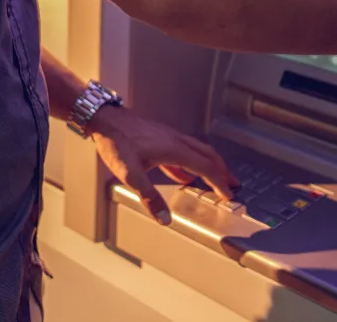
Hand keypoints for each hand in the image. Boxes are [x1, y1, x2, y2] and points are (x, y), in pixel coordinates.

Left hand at [86, 105, 238, 225]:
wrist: (104, 118)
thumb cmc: (116, 141)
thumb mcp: (129, 173)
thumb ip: (148, 196)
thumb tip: (164, 218)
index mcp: (174, 149)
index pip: (206, 167)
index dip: (219, 182)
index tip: (229, 194)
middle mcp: (176, 141)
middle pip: (208, 155)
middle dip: (222, 171)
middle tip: (233, 184)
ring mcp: (168, 137)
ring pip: (197, 151)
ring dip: (210, 165)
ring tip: (216, 178)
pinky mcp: (159, 136)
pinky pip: (183, 150)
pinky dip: (192, 162)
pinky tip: (185, 173)